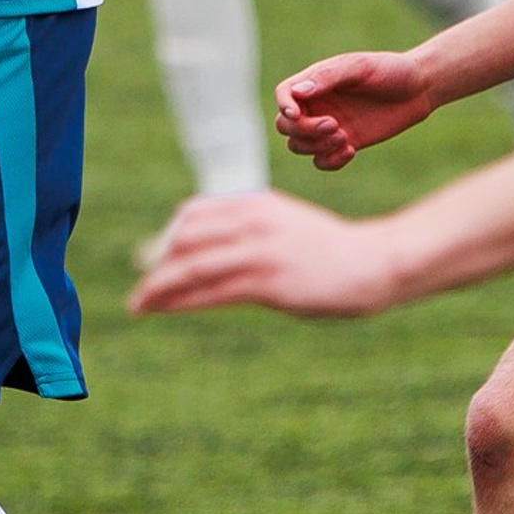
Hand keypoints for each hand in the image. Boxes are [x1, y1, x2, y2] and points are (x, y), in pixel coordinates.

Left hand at [128, 188, 406, 318]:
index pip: (193, 214)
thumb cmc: (330, 249)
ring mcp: (259, 251)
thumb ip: (248, 228)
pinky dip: (179, 302)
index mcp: (255, 203)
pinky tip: (163, 310)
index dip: (167, 237)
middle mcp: (252, 221)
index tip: (152, 258)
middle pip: (184, 240)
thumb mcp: (284, 224)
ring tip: (138, 305)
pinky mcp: (268, 282)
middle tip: (140, 287)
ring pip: (190, 267)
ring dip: (157, 288)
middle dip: (155, 264)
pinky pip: (210, 292)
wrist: (375, 262)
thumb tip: (208, 247)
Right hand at [275, 49, 436, 169]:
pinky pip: (321, 161)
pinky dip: (330, 161)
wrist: (420, 89)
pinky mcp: (344, 143)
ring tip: (344, 137)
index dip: (284, 106)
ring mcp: (329, 126)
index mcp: (316, 82)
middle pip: (285, 126)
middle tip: (334, 125)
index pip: (284, 94)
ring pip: (299, 145)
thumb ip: (328, 77)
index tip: (297, 115)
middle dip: (304, 130)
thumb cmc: (390, 70)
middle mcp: (318, 105)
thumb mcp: (360, 67)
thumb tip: (298, 92)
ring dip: (316, 146)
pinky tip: (351, 150)